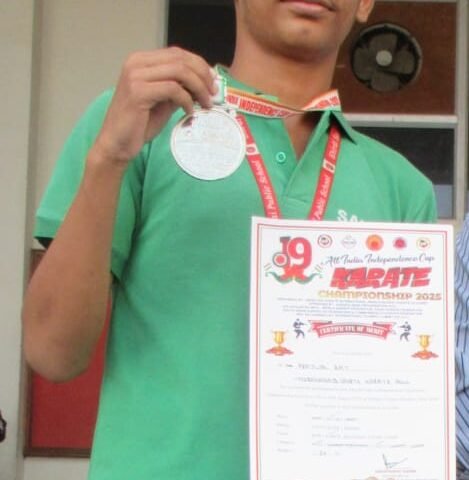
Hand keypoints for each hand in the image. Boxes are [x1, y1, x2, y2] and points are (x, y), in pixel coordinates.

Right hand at [93, 47, 217, 166]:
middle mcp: (136, 63)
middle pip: (180, 59)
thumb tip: (203, 83)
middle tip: (213, 93)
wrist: (117, 144)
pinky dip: (186, 99)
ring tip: (205, 103)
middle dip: (202, 75)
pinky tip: (188, 111)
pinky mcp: (138, 91)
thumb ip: (179, 88)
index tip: (212, 81)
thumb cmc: (139, 125)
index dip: (199, 65)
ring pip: (179, 71)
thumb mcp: (163, 101)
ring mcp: (135, 75)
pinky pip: (173, 89)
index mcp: (141, 61)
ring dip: (198, 87)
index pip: (177, 53)